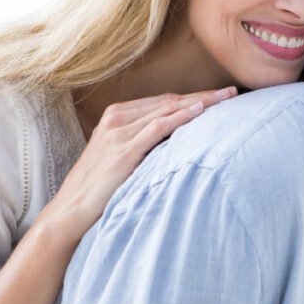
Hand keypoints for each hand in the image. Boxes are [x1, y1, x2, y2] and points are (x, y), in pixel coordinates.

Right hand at [43, 87, 236, 243]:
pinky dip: (180, 118)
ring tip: (226, 99)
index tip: (220, 96)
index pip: (164, 101)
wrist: (71, 211)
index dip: (194, 96)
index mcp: (116, 115)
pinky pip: (157, 128)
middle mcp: (117, 118)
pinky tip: (200, 111)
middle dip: (204, 96)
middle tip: (232, 92)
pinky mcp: (122, 150)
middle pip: (170, 101)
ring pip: (167, 110)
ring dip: (200, 102)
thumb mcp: (120, 157)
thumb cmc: (99, 188)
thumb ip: (142, 143)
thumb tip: (176, 142)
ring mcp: (118, 133)